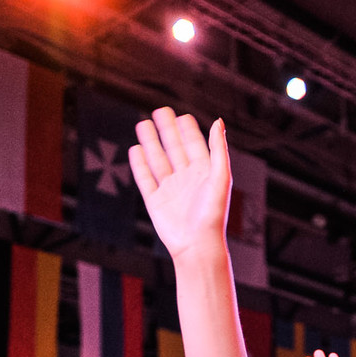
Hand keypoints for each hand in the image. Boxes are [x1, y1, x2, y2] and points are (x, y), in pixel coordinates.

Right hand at [129, 108, 230, 260]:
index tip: (182, 116)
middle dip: (167, 130)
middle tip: (160, 111)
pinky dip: (139, 164)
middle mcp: (187, 179)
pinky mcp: (155, 201)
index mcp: (204, 173)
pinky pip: (145, 178)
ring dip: (151, 142)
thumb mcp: (220, 177)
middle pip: (174, 148)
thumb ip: (218, 149)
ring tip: (143, 124)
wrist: (197, 245)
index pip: (195, 145)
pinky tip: (135, 149)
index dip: (188, 130)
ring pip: (157, 160)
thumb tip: (218, 122)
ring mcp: (170, 189)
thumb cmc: (213, 215)